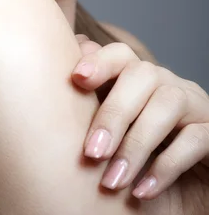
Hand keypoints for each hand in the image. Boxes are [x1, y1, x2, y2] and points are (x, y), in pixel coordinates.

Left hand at [71, 35, 208, 212]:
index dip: (99, 60)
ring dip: (137, 144)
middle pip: (141, 74)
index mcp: (139, 82)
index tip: (76, 79)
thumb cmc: (139, 166)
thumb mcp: (111, 138)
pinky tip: (142, 191)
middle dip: (113, 112)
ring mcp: (194, 106)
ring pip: (168, 103)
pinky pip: (196, 138)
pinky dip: (166, 165)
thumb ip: (90, 107)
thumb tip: (59, 77)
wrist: (185, 201)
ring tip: (112, 181)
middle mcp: (167, 86)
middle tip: (91, 152)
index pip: (120, 55)